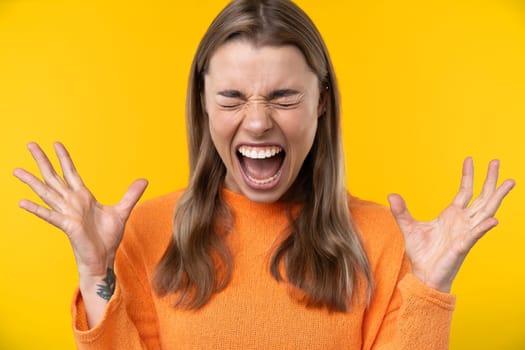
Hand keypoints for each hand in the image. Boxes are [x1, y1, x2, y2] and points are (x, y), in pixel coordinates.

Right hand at [14, 142, 147, 277]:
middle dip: (43, 161)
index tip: (56, 144)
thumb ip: (131, 195)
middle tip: (30, 144)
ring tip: (16, 170)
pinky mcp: (67, 226)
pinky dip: (37, 209)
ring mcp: (67, 213)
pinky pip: (50, 216)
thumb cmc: (107, 237)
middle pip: (54, 177)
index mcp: (83, 197)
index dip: (64, 158)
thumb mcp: (122, 211)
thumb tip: (144, 180)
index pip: (71, 173)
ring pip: (47, 193)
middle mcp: (72, 203)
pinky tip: (22, 202)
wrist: (104, 258)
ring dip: (32, 181)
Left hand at [388, 157, 514, 291]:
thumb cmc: (422, 253)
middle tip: (495, 161)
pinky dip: (484, 227)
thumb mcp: (408, 227)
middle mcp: (463, 221)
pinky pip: (476, 234)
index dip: (468, 176)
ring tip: (508, 182)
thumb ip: (401, 211)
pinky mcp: (463, 246)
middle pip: (481, 197)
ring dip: (497, 197)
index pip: (465, 191)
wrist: (423, 275)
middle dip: (489, 180)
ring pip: (486, 211)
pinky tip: (494, 220)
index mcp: (452, 215)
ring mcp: (466, 233)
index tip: (469, 159)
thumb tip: (391, 195)